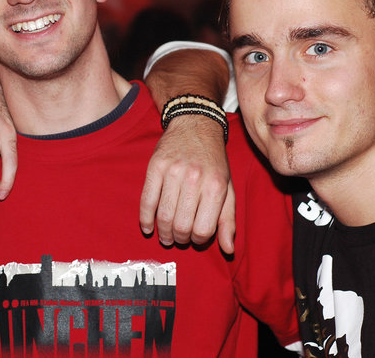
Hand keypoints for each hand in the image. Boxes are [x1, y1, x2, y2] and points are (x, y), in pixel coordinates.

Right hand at [139, 114, 235, 252]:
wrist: (195, 125)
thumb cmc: (213, 161)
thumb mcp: (228, 187)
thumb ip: (228, 219)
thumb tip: (228, 250)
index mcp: (216, 186)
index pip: (204, 229)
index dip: (199, 240)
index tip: (195, 238)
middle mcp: (195, 178)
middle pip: (182, 225)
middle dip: (179, 239)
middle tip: (178, 239)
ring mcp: (173, 171)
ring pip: (164, 215)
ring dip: (163, 232)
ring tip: (165, 236)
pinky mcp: (155, 166)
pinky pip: (147, 200)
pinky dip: (145, 219)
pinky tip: (148, 227)